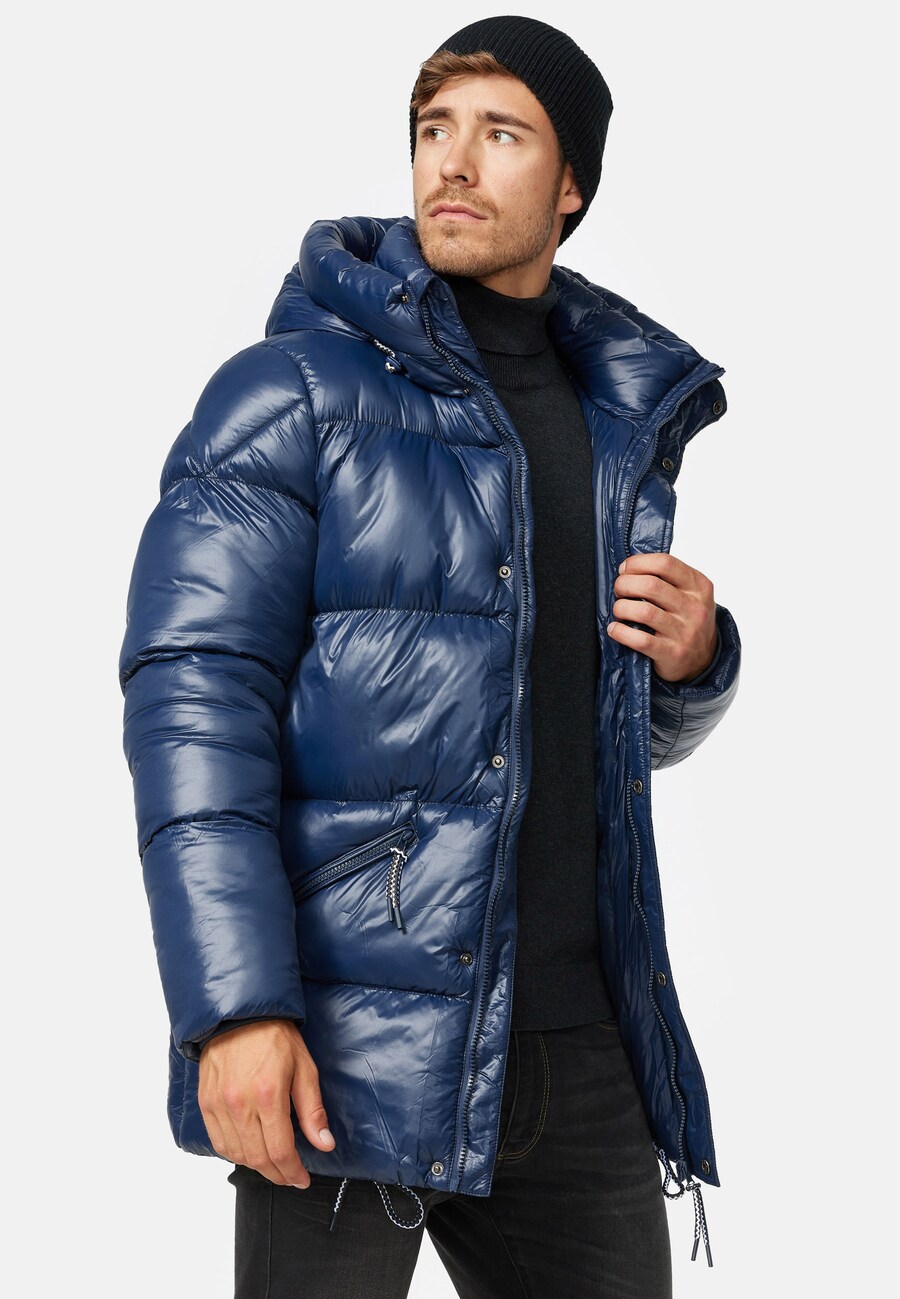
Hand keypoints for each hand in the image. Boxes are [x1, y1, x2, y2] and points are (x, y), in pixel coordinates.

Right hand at [198, 1019, 334, 1187]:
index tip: (302, 1179)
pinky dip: (234, 1153)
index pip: (280, 1151)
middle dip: (277, 1174)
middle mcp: (239, 1104)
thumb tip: (324, 1143)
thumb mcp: (304, 1068)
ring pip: (236, 1154)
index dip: (292, 1172)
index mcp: (268, 1095)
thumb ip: (312, 1110)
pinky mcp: (206, 1102)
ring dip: (256, 1166)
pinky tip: (248, 1150)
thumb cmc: (275, 1036)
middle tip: (290, 1176)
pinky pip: (218, 1142)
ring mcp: (219, 1105)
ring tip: (272, 1164)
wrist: (240, 1014)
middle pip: (257, 1159)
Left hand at [607, 552, 716, 683]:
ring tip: (619, 609)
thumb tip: (628, 568)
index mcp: (698, 586)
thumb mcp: (690, 594)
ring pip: (644, 612)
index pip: (665, 563)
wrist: (703, 659)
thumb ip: (667, 578)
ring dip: (622, 608)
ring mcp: (685, 632)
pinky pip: (641, 640)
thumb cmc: (689, 621)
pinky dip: (621, 632)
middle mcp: (694, 607)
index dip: (638, 563)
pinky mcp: (672, 653)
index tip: (625, 569)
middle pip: (651, 586)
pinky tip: (615, 629)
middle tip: (619, 590)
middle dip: (625, 584)